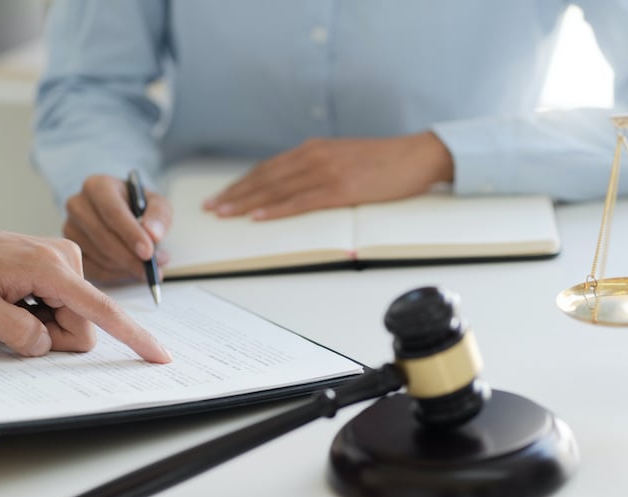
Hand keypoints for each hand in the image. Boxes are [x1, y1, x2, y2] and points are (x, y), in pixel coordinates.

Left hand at [0, 223, 170, 361]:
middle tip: (11, 322)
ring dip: (46, 325)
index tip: (160, 355)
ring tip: (11, 308)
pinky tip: (19, 301)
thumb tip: (46, 344)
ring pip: (76, 319)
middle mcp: (67, 259)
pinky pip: (68, 308)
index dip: (132, 336)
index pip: (100, 309)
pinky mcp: (63, 267)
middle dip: (53, 335)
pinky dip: (45, 314)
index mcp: (49, 267)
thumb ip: (12, 330)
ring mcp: (67, 261)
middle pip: (84, 324)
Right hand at [63, 174, 172, 281]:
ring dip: (125, 266)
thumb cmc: (140, 207)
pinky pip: (92, 270)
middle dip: (129, 256)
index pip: (112, 211)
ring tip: (147, 268)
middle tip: (150, 270)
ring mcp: (70, 228)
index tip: (148, 253)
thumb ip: (159, 216)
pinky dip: (115, 275)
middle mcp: (78, 204)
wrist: (124, 214)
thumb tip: (153, 234)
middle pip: (102, 235)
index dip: (130, 234)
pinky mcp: (69, 250)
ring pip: (98, 255)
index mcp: (97, 186)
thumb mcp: (157, 205)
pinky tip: (130, 271)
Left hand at [204, 131, 453, 219]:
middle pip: (265, 178)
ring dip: (246, 203)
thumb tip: (296, 184)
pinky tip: (257, 217)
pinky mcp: (340, 190)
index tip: (221, 195)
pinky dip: (276, 210)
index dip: (241, 183)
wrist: (417, 156)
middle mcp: (314, 156)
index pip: (268, 168)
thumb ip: (319, 167)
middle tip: (210, 207)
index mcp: (313, 149)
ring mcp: (326, 172)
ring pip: (276, 190)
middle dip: (234, 194)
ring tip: (224, 213)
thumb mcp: (344, 157)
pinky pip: (300, 202)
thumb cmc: (385, 161)